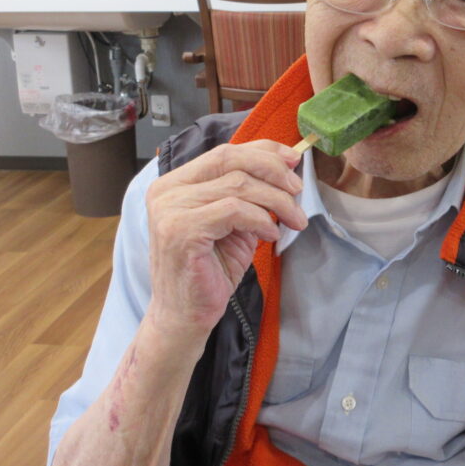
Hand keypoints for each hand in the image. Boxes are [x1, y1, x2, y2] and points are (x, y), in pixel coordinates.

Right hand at [144, 140, 305, 341]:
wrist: (185, 315)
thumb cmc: (210, 269)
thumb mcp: (234, 222)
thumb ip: (249, 193)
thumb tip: (286, 166)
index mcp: (176, 182)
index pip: (224, 152)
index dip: (263, 151)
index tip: (293, 160)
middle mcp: (167, 190)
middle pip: (230, 159)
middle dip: (273, 170)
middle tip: (297, 189)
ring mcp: (170, 209)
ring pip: (238, 185)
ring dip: (276, 201)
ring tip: (293, 219)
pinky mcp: (180, 231)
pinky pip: (234, 210)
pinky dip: (261, 220)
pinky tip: (270, 236)